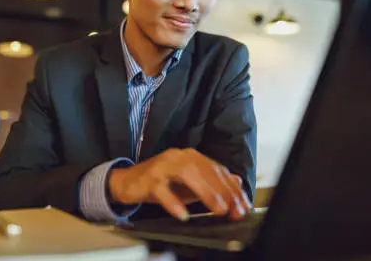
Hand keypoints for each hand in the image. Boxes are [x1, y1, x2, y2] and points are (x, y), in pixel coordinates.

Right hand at [108, 148, 251, 220]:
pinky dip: (173, 203)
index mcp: (190, 156)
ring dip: (205, 192)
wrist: (127, 182)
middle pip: (205, 170)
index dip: (232, 188)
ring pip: (187, 174)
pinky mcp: (148, 179)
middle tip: (234, 209)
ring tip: (218, 209)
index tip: (243, 205)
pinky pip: (162, 190)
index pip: (216, 169)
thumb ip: (211, 182)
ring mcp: (162, 166)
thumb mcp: (189, 184)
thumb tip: (236, 181)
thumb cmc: (160, 182)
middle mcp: (178, 157)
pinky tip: (183, 215)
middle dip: (223, 191)